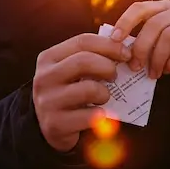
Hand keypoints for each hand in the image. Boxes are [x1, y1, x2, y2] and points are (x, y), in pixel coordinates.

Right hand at [33, 33, 131, 151]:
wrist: (51, 126)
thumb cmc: (68, 92)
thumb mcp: (71, 71)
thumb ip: (89, 56)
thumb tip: (122, 46)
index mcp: (48, 58)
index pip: (82, 41)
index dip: (109, 45)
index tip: (126, 53)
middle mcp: (44, 78)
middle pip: (84, 61)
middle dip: (107, 67)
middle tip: (115, 76)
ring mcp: (47, 102)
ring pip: (89, 89)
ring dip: (104, 93)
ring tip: (104, 97)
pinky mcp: (55, 124)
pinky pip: (90, 116)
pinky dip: (101, 115)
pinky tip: (99, 115)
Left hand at [111, 0, 169, 78]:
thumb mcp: (155, 40)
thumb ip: (139, 40)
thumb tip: (114, 50)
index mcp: (163, 7)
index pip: (140, 8)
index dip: (125, 22)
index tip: (114, 40)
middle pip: (155, 24)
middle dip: (141, 47)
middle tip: (134, 66)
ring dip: (157, 58)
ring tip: (153, 73)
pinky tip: (168, 70)